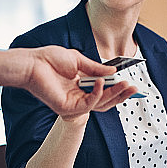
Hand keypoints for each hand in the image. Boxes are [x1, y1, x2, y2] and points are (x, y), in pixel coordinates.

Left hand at [22, 46, 137, 117]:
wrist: (32, 63)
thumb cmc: (49, 59)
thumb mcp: (78, 60)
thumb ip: (96, 67)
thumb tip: (113, 71)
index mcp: (80, 85)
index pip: (103, 90)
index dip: (117, 88)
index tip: (130, 83)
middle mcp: (78, 96)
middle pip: (105, 100)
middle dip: (120, 94)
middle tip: (134, 87)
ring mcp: (73, 103)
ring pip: (99, 103)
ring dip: (114, 94)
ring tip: (125, 85)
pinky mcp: (67, 108)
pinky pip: (88, 103)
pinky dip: (97, 93)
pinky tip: (101, 82)